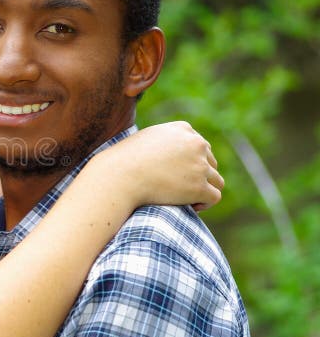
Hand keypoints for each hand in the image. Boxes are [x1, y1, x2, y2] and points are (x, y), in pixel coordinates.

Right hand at [93, 122, 223, 210]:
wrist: (120, 176)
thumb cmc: (125, 160)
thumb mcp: (145, 140)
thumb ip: (164, 142)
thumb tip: (174, 157)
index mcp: (183, 129)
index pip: (199, 146)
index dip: (190, 162)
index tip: (176, 174)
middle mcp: (196, 144)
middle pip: (210, 162)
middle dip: (198, 175)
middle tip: (179, 188)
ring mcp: (199, 165)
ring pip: (216, 180)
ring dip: (204, 189)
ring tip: (186, 199)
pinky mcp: (199, 187)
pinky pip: (214, 196)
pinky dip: (205, 203)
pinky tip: (190, 206)